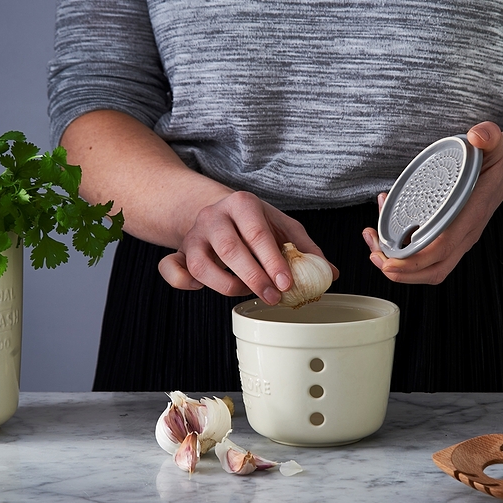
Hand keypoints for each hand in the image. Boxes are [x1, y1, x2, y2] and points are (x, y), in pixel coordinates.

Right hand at [158, 191, 337, 303]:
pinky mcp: (179, 252)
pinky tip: (203, 288)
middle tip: (272, 297)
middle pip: (229, 249)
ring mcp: (193, 235)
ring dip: (225, 286)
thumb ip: (305, 249)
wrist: (216, 211)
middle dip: (253, 277)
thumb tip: (331, 273)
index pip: (257, 233)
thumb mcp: (282, 227)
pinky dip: (183, 282)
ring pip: (200, 264)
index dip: (272, 260)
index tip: (286, 283)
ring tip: (246, 294)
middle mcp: (214, 217)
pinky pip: (171, 268)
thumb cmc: (254, 223)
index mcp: (242, 204)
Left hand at [361, 121, 502, 283]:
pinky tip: (385, 229)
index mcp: (472, 215)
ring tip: (375, 244)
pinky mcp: (449, 237)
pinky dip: (403, 251)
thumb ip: (488, 136)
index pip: (442, 248)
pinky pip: (426, 255)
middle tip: (375, 255)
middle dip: (400, 271)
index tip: (388, 261)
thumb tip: (477, 135)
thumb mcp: (494, 143)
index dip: (414, 260)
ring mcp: (458, 239)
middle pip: (433, 269)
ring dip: (399, 266)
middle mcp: (465, 234)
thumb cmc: (495, 161)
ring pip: (428, 269)